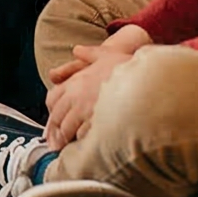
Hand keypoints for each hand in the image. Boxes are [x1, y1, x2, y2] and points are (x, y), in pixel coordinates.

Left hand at [43, 27, 151, 148]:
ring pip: (68, 129)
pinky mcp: (98, 122)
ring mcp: (86, 110)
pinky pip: (84, 136)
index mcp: (75, 81)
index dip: (51, 111)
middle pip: (57, 118)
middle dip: (56, 131)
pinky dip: (84, 142)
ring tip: (68, 146)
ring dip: (67, 138)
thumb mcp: (106, 54)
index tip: (53, 121)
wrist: (146, 75)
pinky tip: (88, 144)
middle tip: (56, 142)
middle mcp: (77, 96)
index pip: (51, 99)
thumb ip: (90, 54)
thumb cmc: (127, 65)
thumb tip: (77, 50)